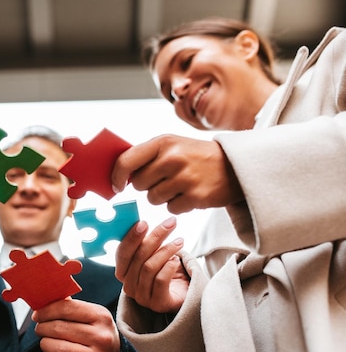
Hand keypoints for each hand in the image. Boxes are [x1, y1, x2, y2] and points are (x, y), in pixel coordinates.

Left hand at [32, 299, 119, 351]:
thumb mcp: (91, 317)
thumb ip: (70, 307)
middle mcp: (102, 337)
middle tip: (40, 329)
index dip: (46, 311)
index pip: (66, 308)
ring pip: (59, 349)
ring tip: (46, 342)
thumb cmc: (96, 335)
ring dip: (46, 345)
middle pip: (59, 329)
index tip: (37, 315)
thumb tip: (44, 299)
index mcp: (101, 316)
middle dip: (42, 328)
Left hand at [111, 135, 242, 213]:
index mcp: (163, 142)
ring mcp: (184, 178)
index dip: (116, 176)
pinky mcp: (195, 197)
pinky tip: (190, 193)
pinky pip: (170, 209)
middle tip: (165, 178)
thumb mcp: (172, 145)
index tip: (117, 186)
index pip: (126, 161)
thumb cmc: (195, 156)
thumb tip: (117, 173)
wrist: (235, 166)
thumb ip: (145, 155)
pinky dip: (178, 205)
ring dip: (163, 196)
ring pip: (153, 199)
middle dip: (147, 185)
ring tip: (180, 185)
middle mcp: (172, 158)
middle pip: (139, 184)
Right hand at [115, 218, 188, 312]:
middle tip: (170, 224)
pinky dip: (169, 266)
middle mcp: (128, 285)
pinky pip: (160, 280)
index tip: (144, 222)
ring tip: (179, 241)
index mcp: (122, 271)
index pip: (122, 252)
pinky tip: (177, 260)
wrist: (180, 295)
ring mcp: (141, 297)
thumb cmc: (163, 271)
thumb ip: (143, 243)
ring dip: (166, 250)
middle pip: (138, 257)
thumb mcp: (150, 256)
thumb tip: (142, 222)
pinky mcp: (157, 303)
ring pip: (149, 267)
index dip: (131, 237)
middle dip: (155, 237)